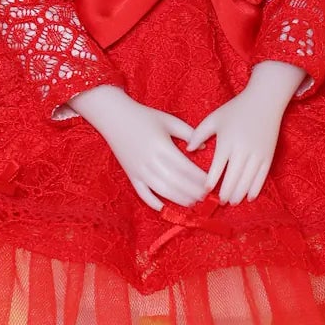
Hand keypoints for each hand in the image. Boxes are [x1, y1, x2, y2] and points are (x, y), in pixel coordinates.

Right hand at [69, 85, 210, 213]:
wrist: (114, 117)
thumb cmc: (144, 116)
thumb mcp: (168, 121)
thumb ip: (188, 133)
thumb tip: (203, 149)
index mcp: (161, 146)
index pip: (184, 167)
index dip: (198, 178)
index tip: (210, 183)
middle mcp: (150, 160)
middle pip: (175, 182)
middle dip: (192, 191)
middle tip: (206, 197)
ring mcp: (139, 170)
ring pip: (161, 190)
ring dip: (178, 199)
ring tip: (192, 203)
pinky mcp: (131, 175)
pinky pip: (142, 193)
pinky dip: (152, 202)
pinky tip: (164, 207)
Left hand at [185, 60, 306, 204]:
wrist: (264, 101)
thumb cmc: (236, 109)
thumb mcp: (214, 118)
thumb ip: (198, 134)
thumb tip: (188, 150)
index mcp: (227, 141)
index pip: (217, 167)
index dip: (211, 182)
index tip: (205, 191)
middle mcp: (242, 150)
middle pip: (233, 178)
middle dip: (225, 193)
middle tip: (219, 202)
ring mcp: (257, 154)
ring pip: (247, 181)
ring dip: (239, 194)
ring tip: (231, 202)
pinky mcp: (268, 155)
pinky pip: (262, 177)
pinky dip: (255, 189)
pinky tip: (249, 198)